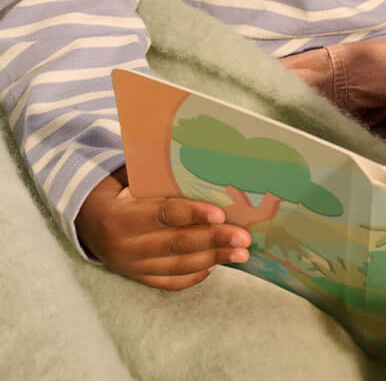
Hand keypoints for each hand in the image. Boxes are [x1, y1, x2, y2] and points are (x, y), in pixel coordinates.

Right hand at [75, 167, 252, 289]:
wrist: (87, 220)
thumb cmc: (119, 190)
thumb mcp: (130, 178)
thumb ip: (158, 174)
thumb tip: (202, 157)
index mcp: (121, 216)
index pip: (163, 215)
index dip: (193, 214)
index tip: (222, 214)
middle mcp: (125, 246)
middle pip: (177, 244)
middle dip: (214, 240)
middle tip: (244, 238)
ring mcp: (131, 266)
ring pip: (177, 266)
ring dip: (213, 259)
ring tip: (241, 254)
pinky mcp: (137, 278)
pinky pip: (169, 282)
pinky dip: (193, 276)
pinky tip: (215, 266)